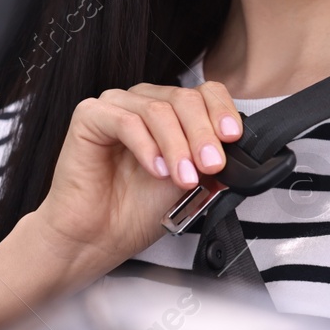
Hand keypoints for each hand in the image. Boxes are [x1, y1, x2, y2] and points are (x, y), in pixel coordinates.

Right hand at [34, 82, 245, 268]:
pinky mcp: (90, 116)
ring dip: (178, 145)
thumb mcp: (193, 182)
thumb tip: (240, 151)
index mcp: (172, 111)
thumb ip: (213, 161)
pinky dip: (147, 146)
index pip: (205, 93)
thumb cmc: (139, 209)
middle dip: (204, 134)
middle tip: (212, 165)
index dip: (222, 112)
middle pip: (185, 99)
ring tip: (184, 177)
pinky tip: (156, 169)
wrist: (99, 237)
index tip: (233, 138)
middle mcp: (145, 102)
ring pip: (159, 110)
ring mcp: (117, 105)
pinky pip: (126, 121)